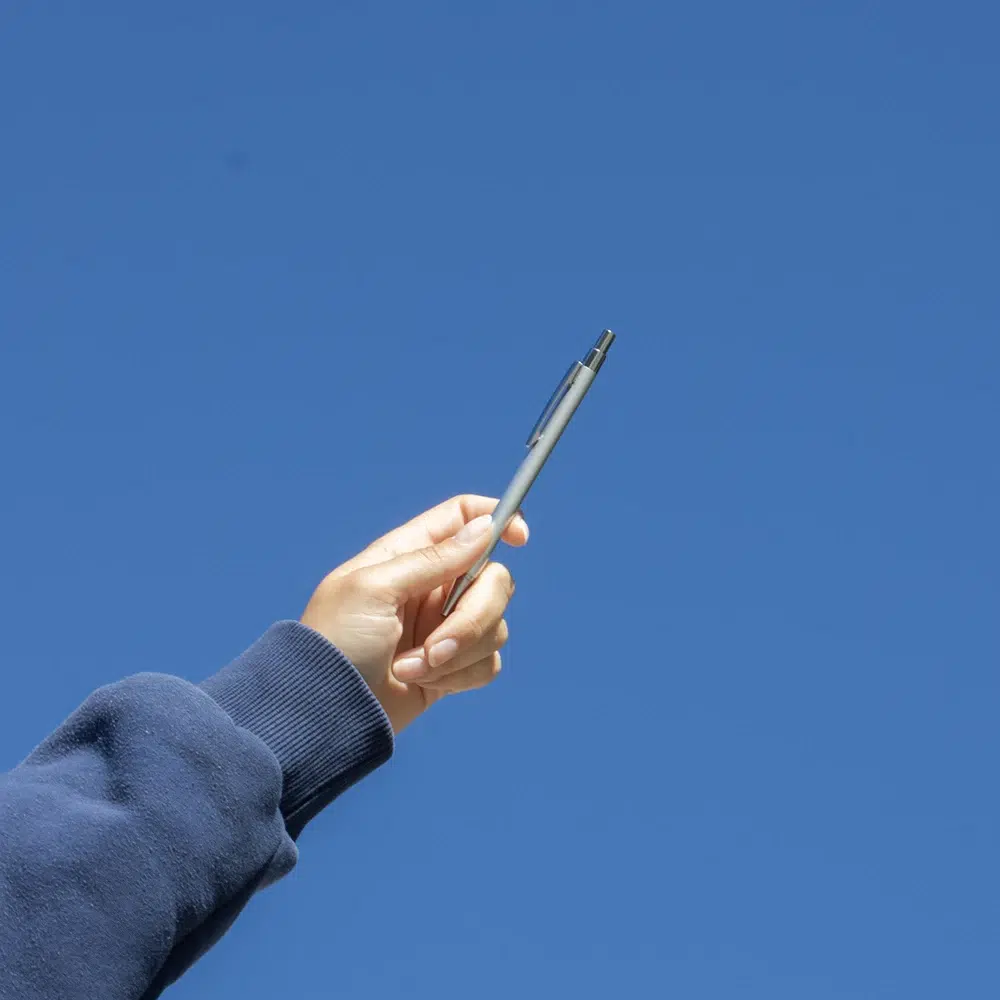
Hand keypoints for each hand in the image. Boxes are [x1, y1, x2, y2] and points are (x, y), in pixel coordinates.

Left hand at [301, 495, 528, 732]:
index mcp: (410, 554)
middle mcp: (433, 586)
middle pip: (495, 577)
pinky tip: (422, 684)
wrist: (324, 712)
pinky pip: (489, 662)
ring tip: (412, 669)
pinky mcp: (453, 667)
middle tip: (436, 644)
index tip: (519, 539)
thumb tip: (485, 528)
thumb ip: (434, 559)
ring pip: (496, 623)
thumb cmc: (335, 642)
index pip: (464, 518)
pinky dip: (460, 676)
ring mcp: (444, 627)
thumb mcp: (374, 588)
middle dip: (475, 615)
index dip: (497, 519)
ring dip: (459, 652)